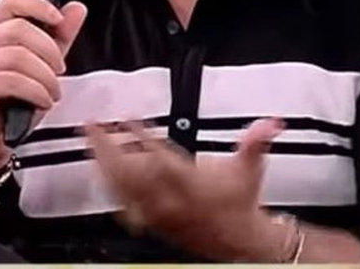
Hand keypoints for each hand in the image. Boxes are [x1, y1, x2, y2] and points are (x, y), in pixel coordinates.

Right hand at [0, 0, 86, 172]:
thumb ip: (60, 36)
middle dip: (50, 50)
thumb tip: (76, 8)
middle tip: (60, 71)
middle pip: (20, 28)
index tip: (58, 20)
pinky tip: (43, 101)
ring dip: (46, 76)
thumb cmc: (15, 101)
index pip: (11, 0)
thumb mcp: (44, 65)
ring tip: (52, 91)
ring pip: (19, 55)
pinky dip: (37, 91)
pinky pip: (14, 79)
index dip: (37, 5)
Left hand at [84, 118, 290, 260]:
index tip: (130, 119)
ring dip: (102, 163)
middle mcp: (169, 200)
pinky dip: (107, 183)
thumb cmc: (239, 202)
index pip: (162, 158)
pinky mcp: (148, 220)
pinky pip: (121, 202)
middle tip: (94, 125)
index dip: (143, 137)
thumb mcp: (250, 167)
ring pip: (120, 188)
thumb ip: (256, 142)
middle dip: (108, 147)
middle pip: (129, 173)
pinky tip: (99, 171)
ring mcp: (156, 212)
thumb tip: (269, 125)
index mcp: (192, 184)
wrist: (236, 240)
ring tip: (90, 141)